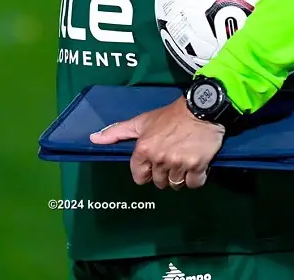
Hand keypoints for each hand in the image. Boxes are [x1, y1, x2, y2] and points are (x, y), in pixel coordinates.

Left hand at [89, 96, 223, 189]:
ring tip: (183, 160)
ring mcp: (178, 164)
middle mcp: (159, 158)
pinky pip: (194, 184)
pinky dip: (196, 177)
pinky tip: (195, 164)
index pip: (139, 176)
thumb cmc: (169, 115)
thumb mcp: (142, 121)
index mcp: (144, 149)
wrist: (201, 108)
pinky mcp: (197, 167)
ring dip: (179, 176)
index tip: (153, 163)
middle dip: (163, 173)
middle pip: (158, 182)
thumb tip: (93, 139)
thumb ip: (117, 131)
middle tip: (170, 157)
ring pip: (175, 184)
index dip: (145, 171)